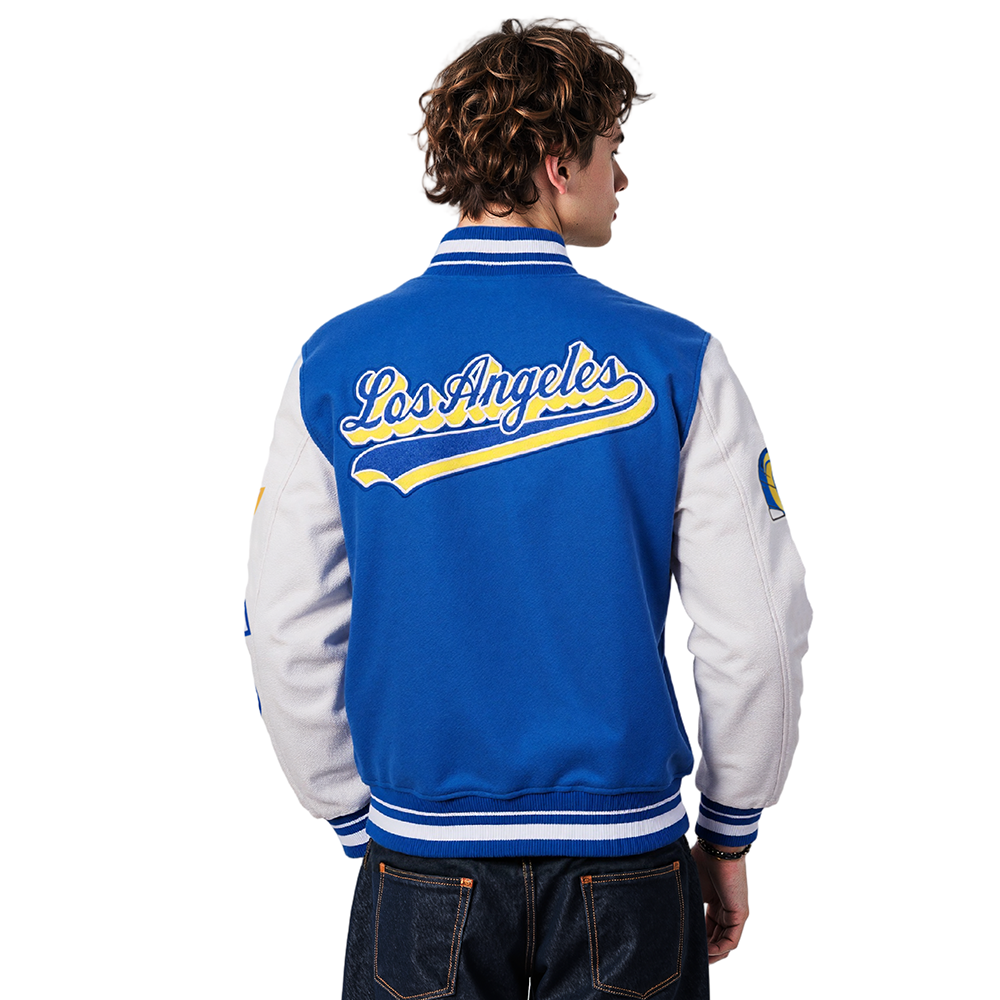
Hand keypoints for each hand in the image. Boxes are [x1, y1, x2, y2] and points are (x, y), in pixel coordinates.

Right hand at [690, 841, 749, 963]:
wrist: (717, 847)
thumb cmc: (702, 859)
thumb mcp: (691, 885)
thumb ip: (685, 900)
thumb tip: (665, 915)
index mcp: (715, 902)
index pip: (707, 928)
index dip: (697, 940)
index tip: (684, 946)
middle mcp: (726, 909)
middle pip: (716, 938)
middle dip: (703, 950)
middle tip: (689, 958)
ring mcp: (734, 913)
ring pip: (724, 943)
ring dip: (712, 954)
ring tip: (696, 958)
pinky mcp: (740, 914)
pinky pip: (731, 940)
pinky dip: (719, 949)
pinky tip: (706, 951)